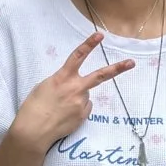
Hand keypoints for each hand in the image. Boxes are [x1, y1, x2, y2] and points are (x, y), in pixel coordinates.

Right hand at [11, 32, 135, 148]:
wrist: (34, 130)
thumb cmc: (34, 106)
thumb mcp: (45, 86)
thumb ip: (62, 81)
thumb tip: (73, 86)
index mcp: (62, 77)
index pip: (78, 56)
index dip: (89, 44)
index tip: (100, 35)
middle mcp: (75, 88)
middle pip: (100, 75)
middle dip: (117, 68)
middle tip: (131, 63)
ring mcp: (81, 102)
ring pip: (85, 95)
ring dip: (77, 98)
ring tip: (61, 107)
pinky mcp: (83, 115)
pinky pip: (85, 108)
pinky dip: (78, 109)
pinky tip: (66, 114)